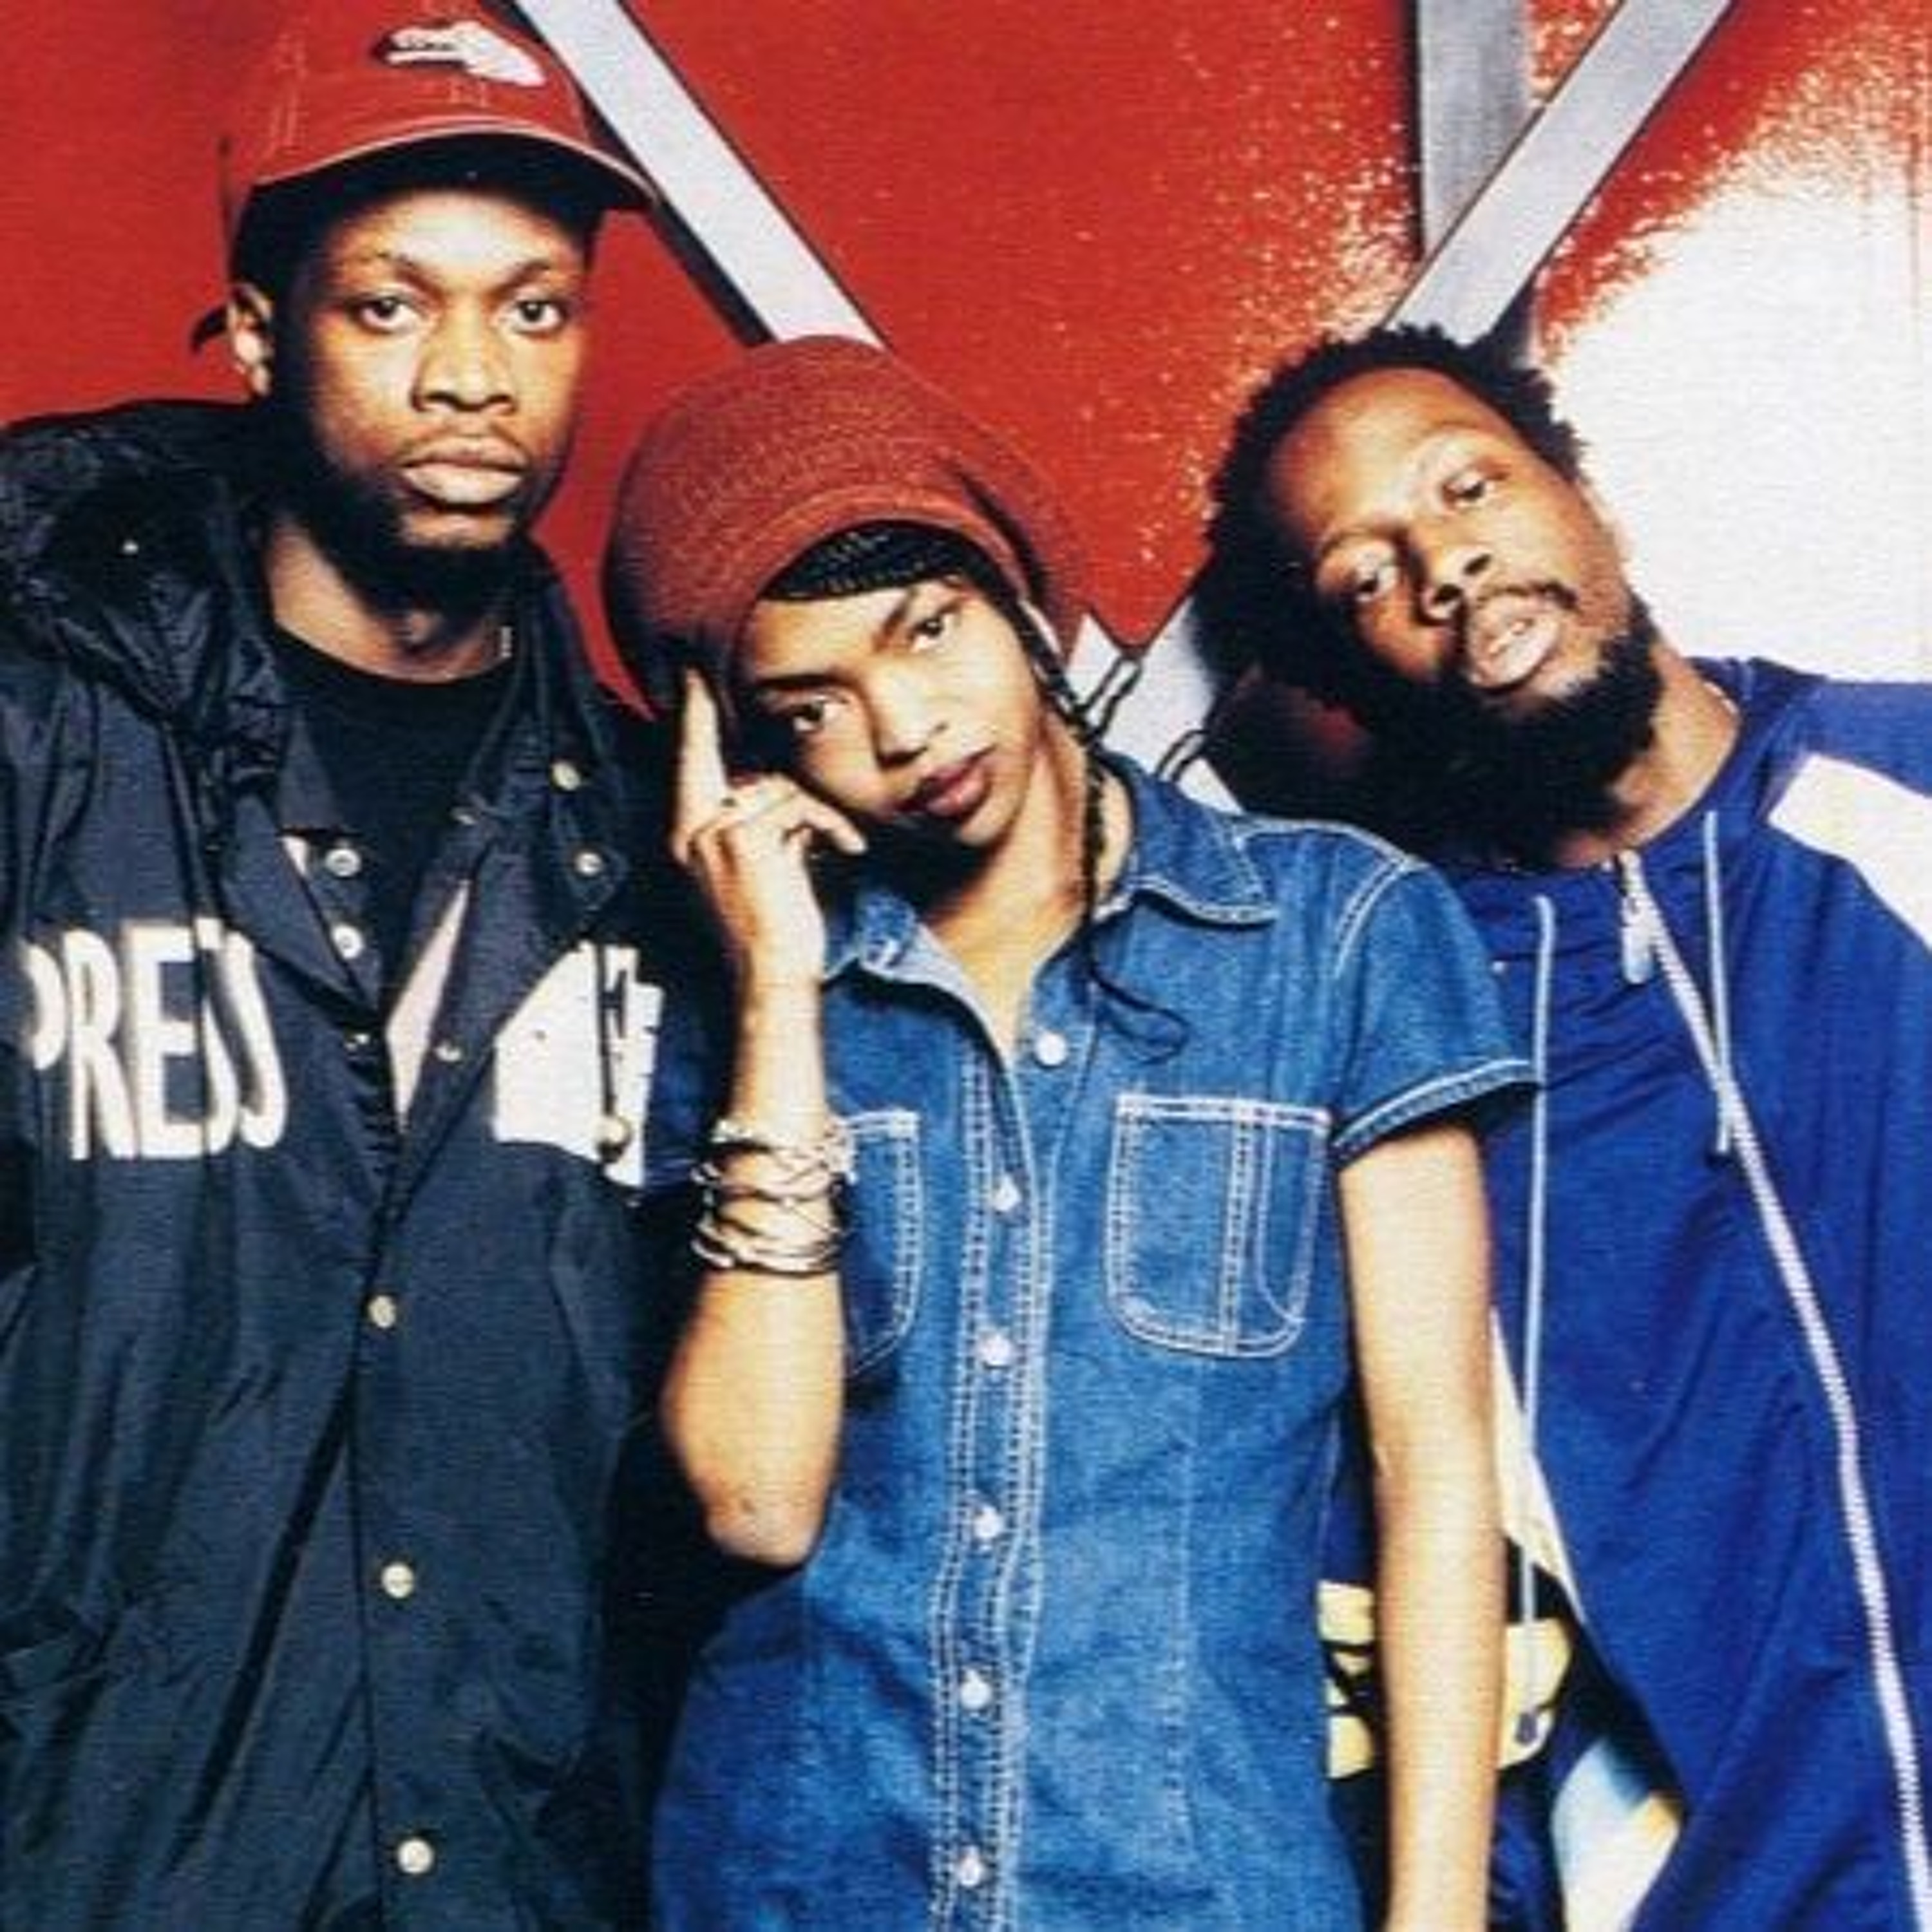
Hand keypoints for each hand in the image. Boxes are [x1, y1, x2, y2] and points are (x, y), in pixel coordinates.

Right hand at [671, 672, 865, 988]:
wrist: (772, 974)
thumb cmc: (772, 932)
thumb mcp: (761, 870)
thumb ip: (762, 827)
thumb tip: (785, 795)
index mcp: (689, 838)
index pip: (691, 761)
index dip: (694, 716)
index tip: (693, 675)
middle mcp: (694, 832)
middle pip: (751, 774)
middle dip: (795, 799)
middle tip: (824, 834)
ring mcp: (716, 834)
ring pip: (780, 789)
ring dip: (818, 817)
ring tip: (834, 851)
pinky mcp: (746, 839)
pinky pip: (798, 806)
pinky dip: (829, 826)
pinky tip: (845, 851)